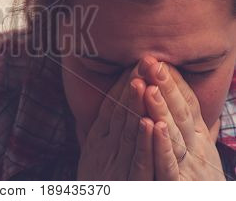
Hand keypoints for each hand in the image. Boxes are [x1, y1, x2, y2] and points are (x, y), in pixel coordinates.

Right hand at [76, 63, 153, 179]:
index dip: (121, 87)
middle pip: (118, 115)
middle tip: (138, 64)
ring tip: (142, 84)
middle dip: (129, 89)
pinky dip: (145, 143)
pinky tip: (152, 123)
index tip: (132, 66)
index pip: (109, 108)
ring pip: (128, 134)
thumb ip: (102, 131)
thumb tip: (112, 105)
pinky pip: (139, 162)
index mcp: (97, 140)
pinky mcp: (129, 185)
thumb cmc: (97, 182)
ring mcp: (115, 166)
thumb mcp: (96, 154)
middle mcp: (104, 150)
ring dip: (135, 109)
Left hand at [138, 57, 225, 179]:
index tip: (158, 60)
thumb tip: (179, 99)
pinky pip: (168, 163)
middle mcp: (196, 147)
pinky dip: (161, 144)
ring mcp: (189, 165)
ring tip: (150, 86)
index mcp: (198, 136)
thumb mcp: (197, 148)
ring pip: (174, 133)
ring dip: (162, 108)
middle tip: (152, 62)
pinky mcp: (177, 185)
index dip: (173, 82)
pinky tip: (154, 125)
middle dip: (166, 86)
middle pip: (181, 112)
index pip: (187, 103)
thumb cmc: (201, 180)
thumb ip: (190, 124)